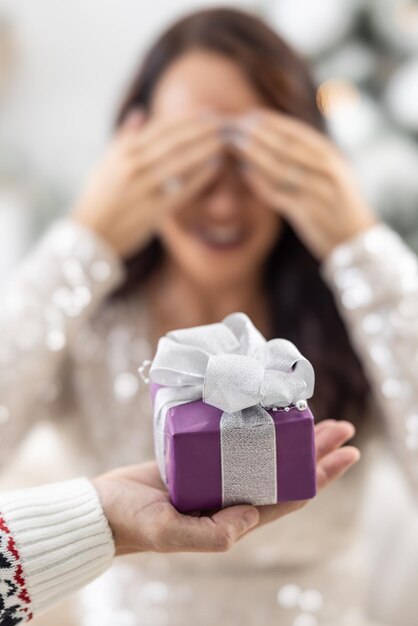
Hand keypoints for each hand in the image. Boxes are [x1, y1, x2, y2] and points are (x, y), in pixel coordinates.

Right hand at [73, 111, 222, 258]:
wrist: (90, 235)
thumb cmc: (97, 198)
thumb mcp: (104, 163)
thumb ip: (124, 138)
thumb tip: (139, 112)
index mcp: (123, 153)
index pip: (160, 128)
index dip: (186, 119)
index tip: (206, 113)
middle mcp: (132, 167)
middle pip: (174, 142)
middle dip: (201, 130)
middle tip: (222, 122)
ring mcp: (143, 189)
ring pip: (180, 162)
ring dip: (204, 149)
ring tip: (223, 141)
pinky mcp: (153, 211)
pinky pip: (182, 190)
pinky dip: (200, 178)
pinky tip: (215, 168)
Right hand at [93, 420, 358, 555]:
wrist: (104, 509)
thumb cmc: (133, 523)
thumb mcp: (168, 532)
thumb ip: (210, 534)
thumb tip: (253, 515)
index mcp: (234, 518)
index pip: (290, 497)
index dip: (321, 477)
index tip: (347, 454)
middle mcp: (232, 497)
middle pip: (286, 473)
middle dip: (316, 452)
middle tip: (343, 427)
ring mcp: (217, 477)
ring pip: (266, 455)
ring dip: (291, 437)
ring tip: (314, 416)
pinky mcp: (201, 458)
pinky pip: (236, 443)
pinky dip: (255, 429)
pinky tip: (265, 412)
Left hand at [229, 109, 376, 259]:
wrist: (356, 240)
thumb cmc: (340, 206)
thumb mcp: (333, 174)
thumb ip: (311, 158)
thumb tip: (278, 139)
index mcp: (333, 158)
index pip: (299, 134)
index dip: (273, 122)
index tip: (251, 114)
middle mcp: (327, 172)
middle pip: (286, 148)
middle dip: (259, 134)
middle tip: (235, 125)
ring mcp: (317, 193)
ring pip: (280, 169)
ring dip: (254, 155)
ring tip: (234, 145)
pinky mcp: (307, 214)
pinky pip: (279, 195)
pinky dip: (260, 183)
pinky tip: (244, 173)